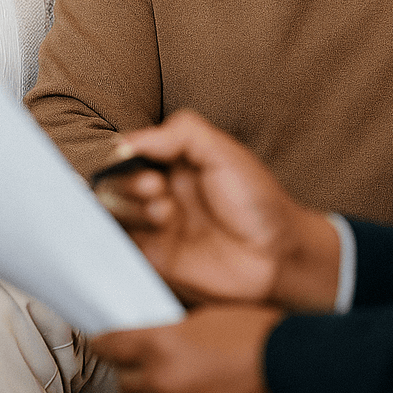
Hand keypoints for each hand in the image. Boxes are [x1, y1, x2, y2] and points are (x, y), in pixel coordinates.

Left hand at [92, 304, 280, 392]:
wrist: (289, 368)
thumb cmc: (257, 336)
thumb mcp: (208, 316)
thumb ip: (175, 327)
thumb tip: (158, 332)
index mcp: (160, 345)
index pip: (110, 345)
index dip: (104, 341)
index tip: (102, 340)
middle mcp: (161, 382)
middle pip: (122, 382)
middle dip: (129, 370)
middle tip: (143, 359)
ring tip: (168, 382)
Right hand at [95, 110, 338, 308]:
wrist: (278, 254)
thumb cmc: (257, 200)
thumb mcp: (223, 152)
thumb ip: (181, 133)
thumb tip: (129, 141)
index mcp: (174, 161)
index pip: (130, 152)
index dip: (124, 155)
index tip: (130, 156)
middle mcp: (160, 192)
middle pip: (115, 183)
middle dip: (128, 183)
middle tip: (156, 188)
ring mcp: (156, 226)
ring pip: (115, 213)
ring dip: (130, 209)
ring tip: (165, 213)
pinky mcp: (155, 259)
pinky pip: (122, 246)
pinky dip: (122, 238)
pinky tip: (151, 230)